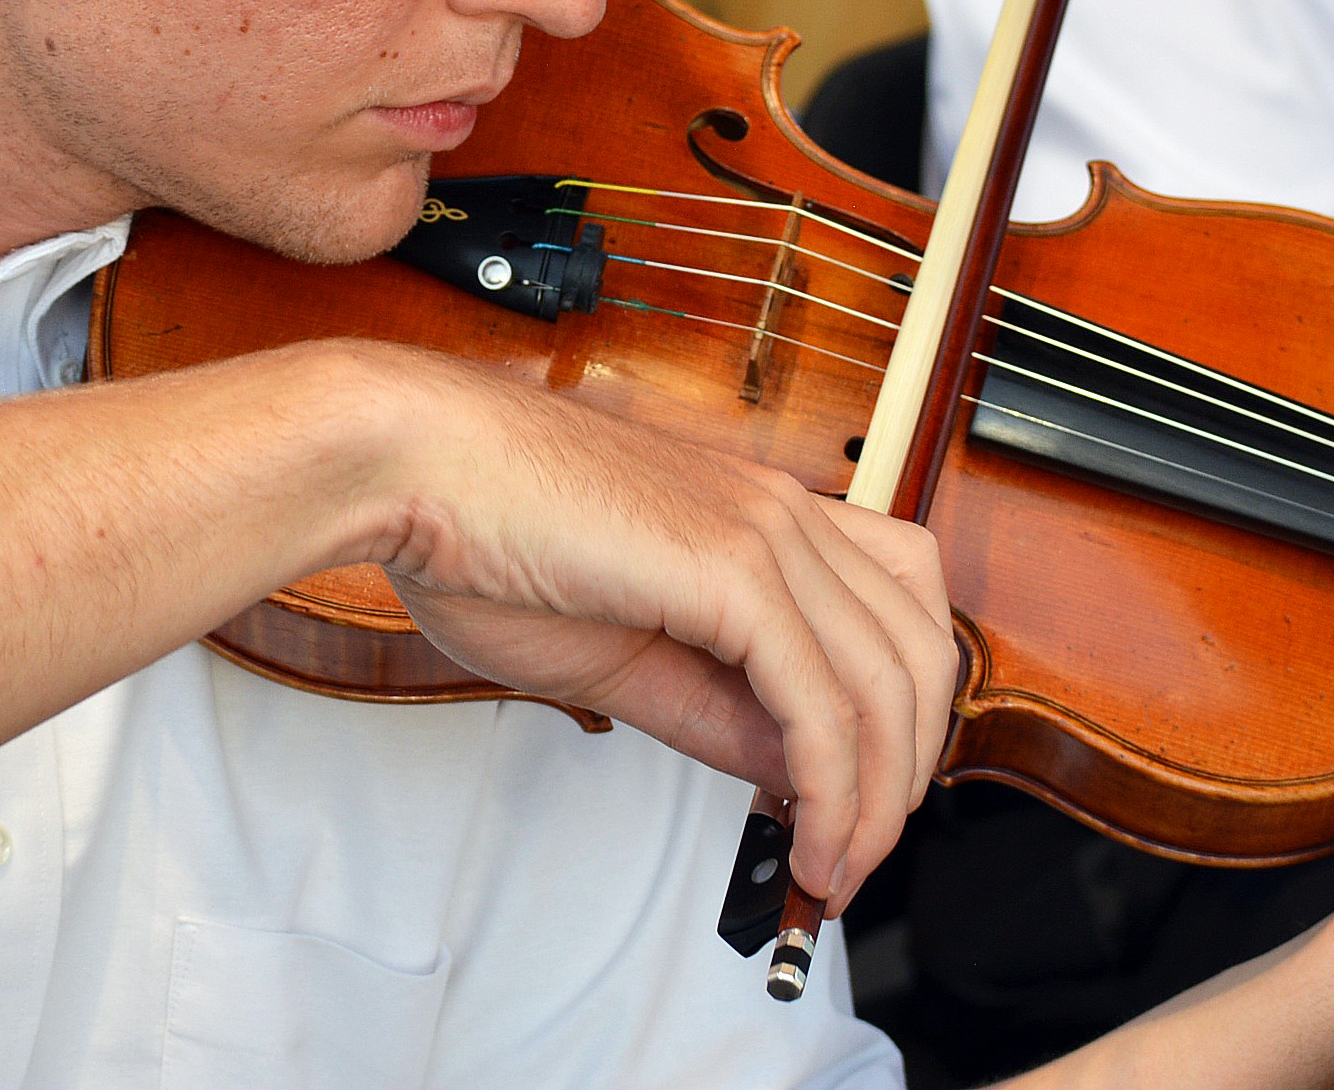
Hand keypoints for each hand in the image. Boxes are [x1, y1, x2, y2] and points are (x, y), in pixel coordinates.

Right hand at [332, 342, 957, 910]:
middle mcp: (782, 512)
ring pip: (889, 682)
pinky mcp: (733, 569)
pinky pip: (823, 703)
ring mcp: (766, 533)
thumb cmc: (485, 536)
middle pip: (920, 649)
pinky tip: (814, 840)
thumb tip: (792, 774)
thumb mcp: (620, 654)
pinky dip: (834, 790)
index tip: (858, 808)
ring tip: (839, 868)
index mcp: (759, 516)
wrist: (412, 464)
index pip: (894, 612)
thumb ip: (715, 709)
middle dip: (906, 771)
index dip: (899, 720)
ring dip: (877, 800)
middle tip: (859, 852)